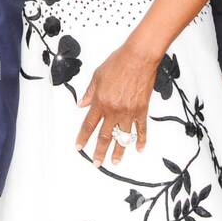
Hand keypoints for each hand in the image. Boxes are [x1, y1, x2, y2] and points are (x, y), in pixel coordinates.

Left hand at [75, 41, 160, 166]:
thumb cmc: (119, 62)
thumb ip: (89, 92)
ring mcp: (128, 112)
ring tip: (115, 161)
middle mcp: (113, 110)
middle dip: (100, 151)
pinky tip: (138, 148)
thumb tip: (81, 104)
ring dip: (118, 151)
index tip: (79, 147)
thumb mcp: (97, 75)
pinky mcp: (142, 110)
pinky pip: (141, 129)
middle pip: (105, 136)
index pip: (89, 124)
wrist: (138, 58)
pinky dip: (140, 140)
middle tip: (97, 162)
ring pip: (122, 137)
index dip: (83, 137)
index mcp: (100, 102)